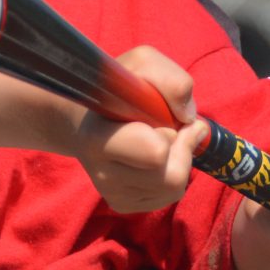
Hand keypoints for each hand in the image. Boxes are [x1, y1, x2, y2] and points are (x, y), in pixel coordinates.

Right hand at [70, 47, 209, 213]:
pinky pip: (167, 198)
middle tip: (174, 129)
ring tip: (164, 141)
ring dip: (180, 162)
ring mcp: (112, 194)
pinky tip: (156, 159)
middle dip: (182, 151)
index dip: (173, 134)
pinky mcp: (121, 205)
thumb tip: (188, 117)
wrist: (80, 119)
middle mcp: (103, 174)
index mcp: (99, 139)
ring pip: (174, 190)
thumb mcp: (142, 64)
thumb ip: (171, 80)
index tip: (170, 118)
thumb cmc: (115, 88)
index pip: (156, 154)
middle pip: (172, 179)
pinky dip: (172, 176)